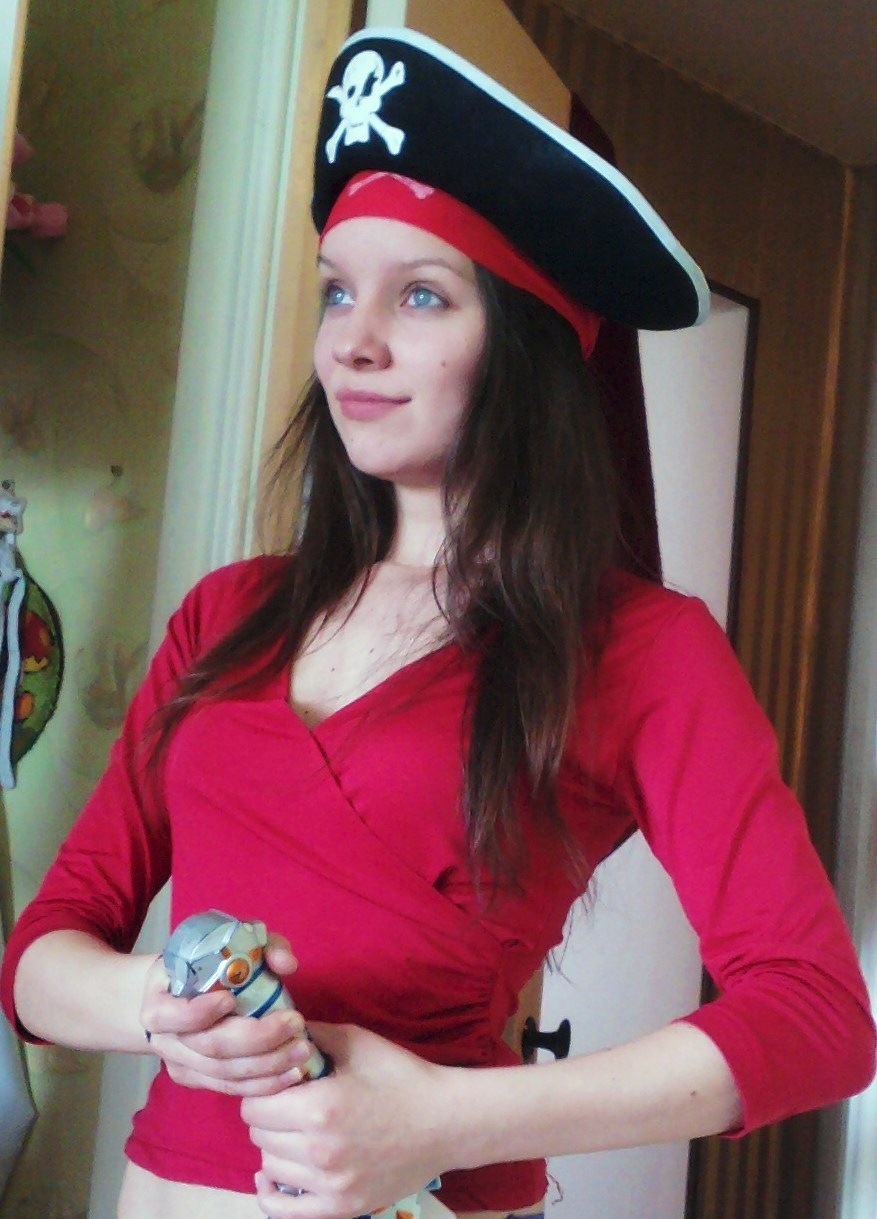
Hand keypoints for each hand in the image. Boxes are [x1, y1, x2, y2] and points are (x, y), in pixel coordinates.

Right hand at [140, 934, 314, 1096]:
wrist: (172, 993)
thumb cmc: (204, 962)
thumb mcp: (229, 940)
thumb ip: (262, 945)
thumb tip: (287, 964)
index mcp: (160, 999)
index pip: (171, 1015)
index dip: (199, 1012)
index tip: (230, 998)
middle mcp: (166, 1038)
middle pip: (210, 1046)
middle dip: (257, 1038)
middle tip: (295, 1023)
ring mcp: (181, 1064)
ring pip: (224, 1074)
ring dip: (268, 1065)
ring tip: (302, 1049)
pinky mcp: (198, 1081)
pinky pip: (231, 1089)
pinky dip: (264, 1084)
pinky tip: (292, 1073)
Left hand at [243, 1023, 451, 1218]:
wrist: (446, 1121)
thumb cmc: (401, 1077)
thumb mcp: (356, 1042)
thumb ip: (312, 1035)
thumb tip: (277, 1030)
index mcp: (319, 1108)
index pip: (254, 1106)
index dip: (263, 1089)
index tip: (279, 1083)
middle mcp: (319, 1151)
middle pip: (259, 1136)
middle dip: (269, 1116)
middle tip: (290, 1104)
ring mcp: (330, 1185)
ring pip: (269, 1168)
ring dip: (276, 1147)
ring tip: (298, 1132)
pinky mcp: (341, 1208)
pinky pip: (283, 1212)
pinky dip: (272, 1193)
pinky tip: (275, 1174)